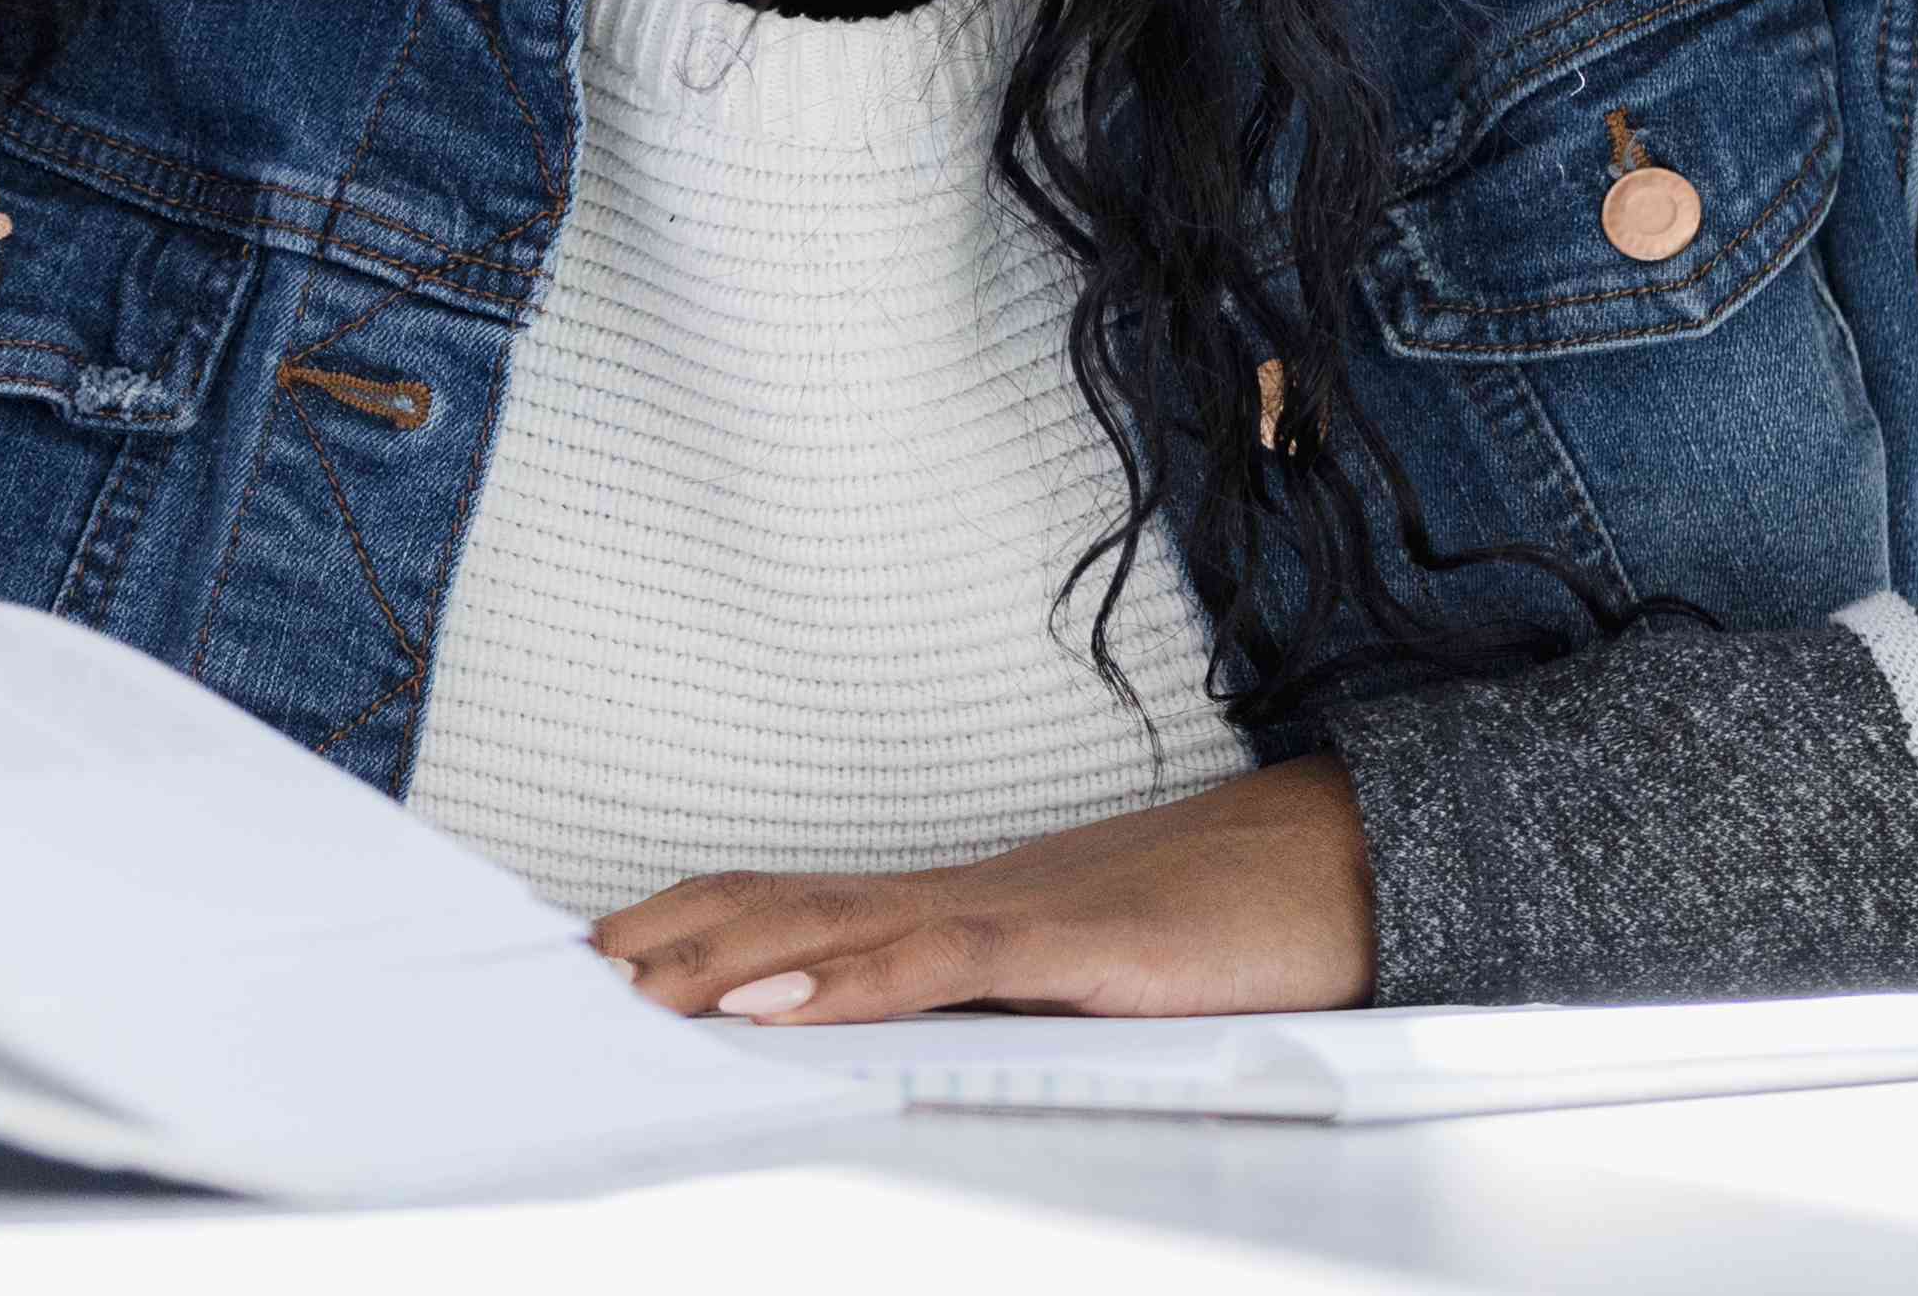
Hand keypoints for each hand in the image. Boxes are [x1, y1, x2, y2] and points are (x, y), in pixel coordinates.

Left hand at [591, 757, 1377, 1023]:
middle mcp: (968, 898)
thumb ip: (1003, 1004)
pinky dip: (845, 984)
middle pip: (789, 905)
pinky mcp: (1072, 946)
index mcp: (965, 909)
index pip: (803, 904)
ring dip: (726, 961)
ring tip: (634, 990)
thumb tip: (916, 1047)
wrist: (1345, 870)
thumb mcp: (1091, 983)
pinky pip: (937, 964)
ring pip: (839, 929)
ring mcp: (1016, 914)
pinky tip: (775, 1006)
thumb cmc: (1228, 930)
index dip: (700, 920)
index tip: (607, 949)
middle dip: (675, 937)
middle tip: (572, 971)